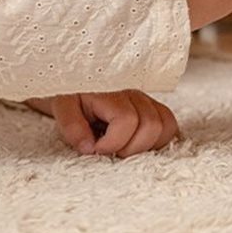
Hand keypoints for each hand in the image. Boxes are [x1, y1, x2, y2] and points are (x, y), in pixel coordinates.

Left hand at [25, 90, 179, 157]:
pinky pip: (169, 125)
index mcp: (110, 91)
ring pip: (166, 125)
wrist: (72, 82)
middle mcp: (133, 93)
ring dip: (146, 145)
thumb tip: (90, 148)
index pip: (127, 120)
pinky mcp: (153, 106)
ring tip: (124, 147)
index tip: (95, 148)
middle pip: (152, 125)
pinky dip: (158, 140)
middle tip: (111, 151)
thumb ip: (72, 127)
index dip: (113, 143)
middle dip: (132, 148)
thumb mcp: (62, 109)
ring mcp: (146, 99)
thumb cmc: (69, 96)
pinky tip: (137, 143)